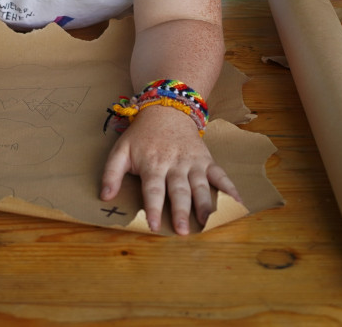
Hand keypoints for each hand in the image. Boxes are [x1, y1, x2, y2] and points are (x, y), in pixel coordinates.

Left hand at [99, 105, 239, 234]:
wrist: (166, 110)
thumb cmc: (141, 136)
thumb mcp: (120, 150)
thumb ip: (111, 173)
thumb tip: (105, 196)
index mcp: (152, 164)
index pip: (153, 189)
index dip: (152, 207)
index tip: (153, 225)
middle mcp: (174, 165)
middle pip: (178, 190)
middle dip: (181, 211)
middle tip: (183, 231)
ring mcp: (193, 163)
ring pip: (200, 185)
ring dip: (205, 205)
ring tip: (208, 222)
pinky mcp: (206, 160)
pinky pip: (220, 175)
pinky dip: (230, 188)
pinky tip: (237, 202)